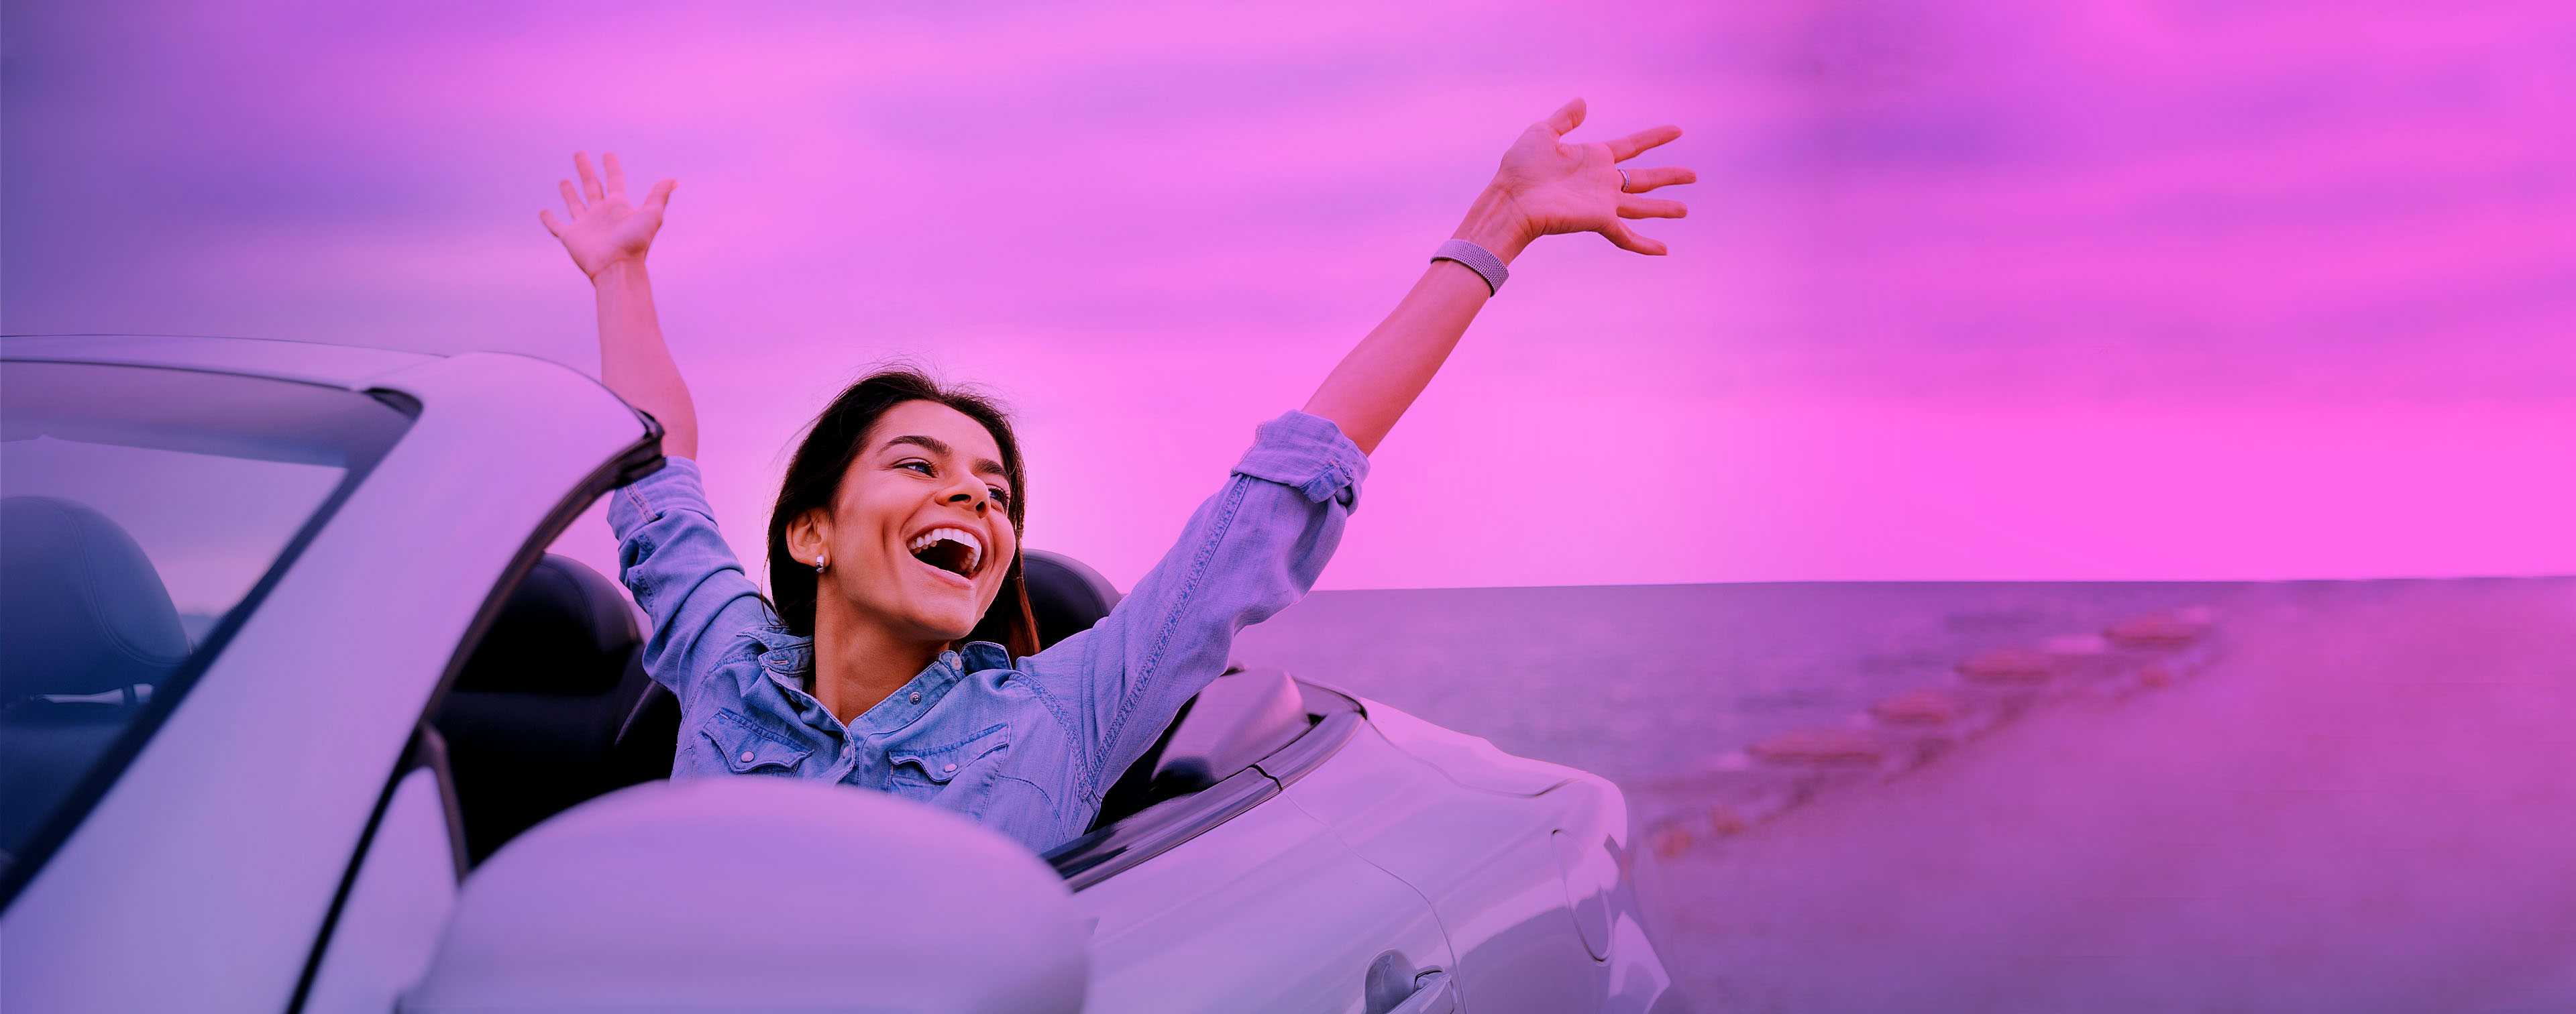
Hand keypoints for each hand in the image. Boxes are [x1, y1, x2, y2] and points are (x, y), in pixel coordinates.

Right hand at [539, 152, 675, 280]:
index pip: (614, 180)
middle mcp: (601, 214)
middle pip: (592, 186)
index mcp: (618, 206)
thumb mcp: (652, 215)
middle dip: (585, 170)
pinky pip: (557, 226)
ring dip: (569, 192)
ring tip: (564, 181)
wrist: (618, 267)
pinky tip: (543, 212)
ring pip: (575, 204)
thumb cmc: (635, 242)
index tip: (608, 154)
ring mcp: (585, 226)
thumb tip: (673, 180)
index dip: (611, 166)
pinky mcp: (571, 238)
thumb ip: (659, 196)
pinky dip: (549, 220)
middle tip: (579, 154)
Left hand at [1473, 98, 1692, 255]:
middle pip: (1644, 178)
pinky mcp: (1599, 220)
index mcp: (1593, 158)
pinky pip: (1627, 235)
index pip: (1632, 146)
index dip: (1655, 138)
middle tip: (1693, 175)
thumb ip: (1565, 119)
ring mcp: (1602, 202)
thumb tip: (1583, 102)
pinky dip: (1645, 244)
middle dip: (1669, 175)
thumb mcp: (1542, 132)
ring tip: (1684, 210)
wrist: (1511, 200)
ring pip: (1642, 206)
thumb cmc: (1520, 169)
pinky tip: (1664, 251)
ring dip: (1664, 208)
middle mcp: (1602, 181)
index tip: (1677, 130)